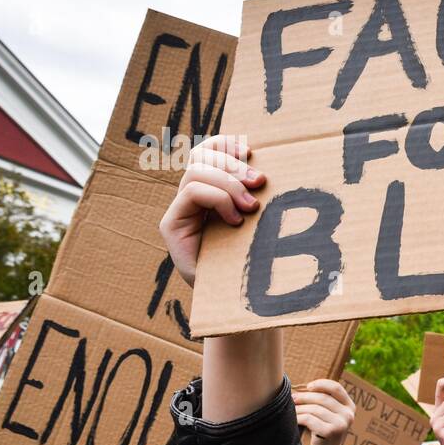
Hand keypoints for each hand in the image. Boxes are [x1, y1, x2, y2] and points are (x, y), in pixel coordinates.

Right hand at [158, 135, 264, 286]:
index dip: (225, 143)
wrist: (232, 301)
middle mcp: (191, 198)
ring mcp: (179, 211)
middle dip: (232, 164)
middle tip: (260, 181)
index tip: (250, 149)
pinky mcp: (171, 225)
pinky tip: (235, 220)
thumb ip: (257, 198)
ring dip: (229, 183)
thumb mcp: (258, 224)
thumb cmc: (251, 263)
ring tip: (251, 206)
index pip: (208, 151)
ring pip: (196, 172)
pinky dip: (218, 200)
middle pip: (201, 156)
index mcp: (211, 191)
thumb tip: (273, 172)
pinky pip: (191, 193)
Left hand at [294, 380, 354, 444]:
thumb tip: (304, 387)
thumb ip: (324, 402)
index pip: (336, 388)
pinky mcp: (331, 432)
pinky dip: (298, 418)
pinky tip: (294, 420)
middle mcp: (348, 414)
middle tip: (292, 399)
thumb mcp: (328, 416)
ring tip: (291, 409)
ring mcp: (341, 423)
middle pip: (323, 398)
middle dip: (305, 397)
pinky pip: (310, 419)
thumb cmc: (322, 434)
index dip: (321, 384)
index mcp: (350, 407)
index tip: (307, 386)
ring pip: (315, 408)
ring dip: (299, 408)